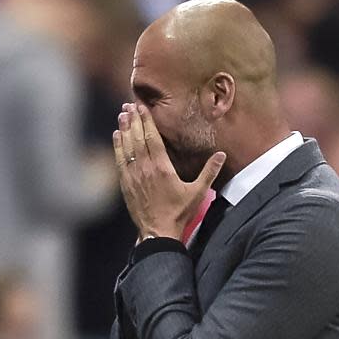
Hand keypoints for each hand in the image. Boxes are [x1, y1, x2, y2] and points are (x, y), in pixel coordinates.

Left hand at [113, 103, 225, 239]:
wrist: (158, 233)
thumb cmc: (179, 213)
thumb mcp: (197, 193)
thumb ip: (209, 172)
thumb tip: (221, 154)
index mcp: (162, 168)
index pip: (152, 138)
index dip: (146, 120)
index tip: (141, 107)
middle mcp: (145, 169)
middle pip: (137, 138)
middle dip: (133, 120)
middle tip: (129, 105)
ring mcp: (133, 176)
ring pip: (127, 147)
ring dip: (124, 129)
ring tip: (122, 114)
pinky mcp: (126, 185)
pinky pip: (120, 160)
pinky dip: (118, 146)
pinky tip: (116, 136)